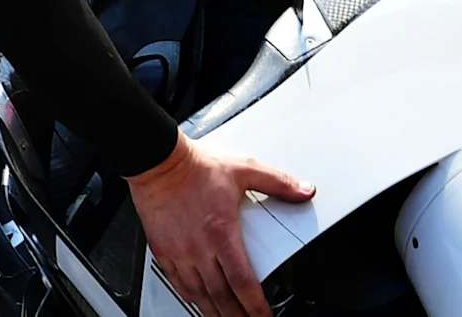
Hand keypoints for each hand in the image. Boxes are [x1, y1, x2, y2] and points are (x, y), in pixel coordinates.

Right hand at [124, 134, 312, 316]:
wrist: (158, 160)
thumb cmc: (196, 165)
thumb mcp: (244, 169)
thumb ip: (277, 182)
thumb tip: (303, 189)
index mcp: (222, 233)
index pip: (243, 282)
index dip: (255, 306)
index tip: (263, 316)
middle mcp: (199, 248)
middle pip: (221, 297)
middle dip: (237, 316)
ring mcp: (179, 252)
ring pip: (199, 295)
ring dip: (214, 311)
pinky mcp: (162, 250)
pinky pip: (177, 282)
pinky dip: (191, 296)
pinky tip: (198, 299)